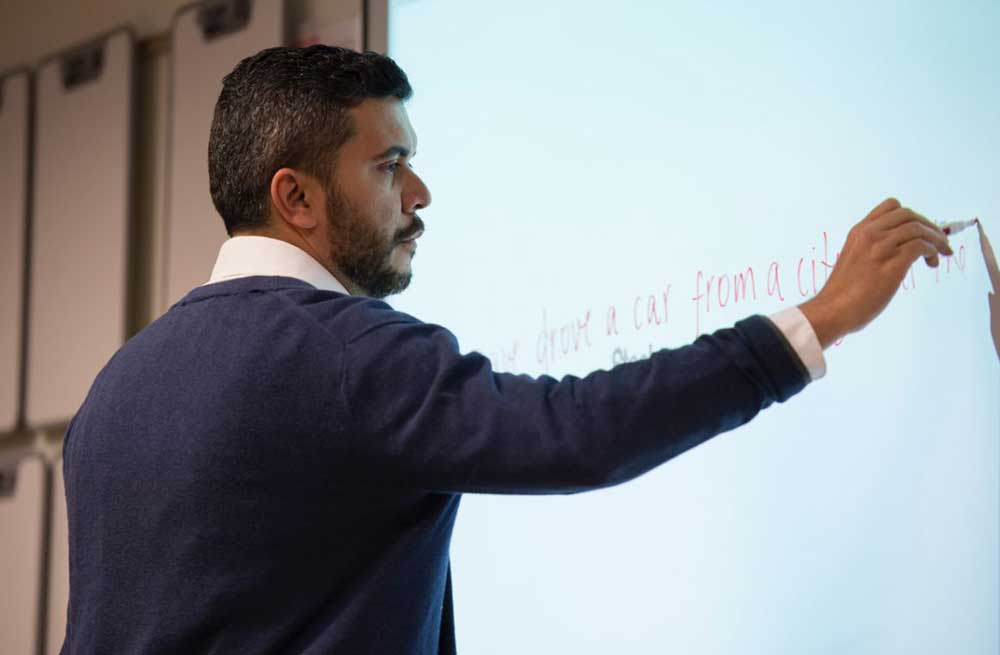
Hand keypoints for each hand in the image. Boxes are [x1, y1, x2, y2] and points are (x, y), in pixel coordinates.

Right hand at [798, 198, 952, 347]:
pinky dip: (932, 251)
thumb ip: (870, 249)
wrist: (832, 310)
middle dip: (929, 225)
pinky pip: (920, 246)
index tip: (920, 230)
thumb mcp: (853, 259)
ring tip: (941, 253)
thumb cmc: (841, 293)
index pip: (891, 207)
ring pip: (918, 228)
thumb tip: (895, 252)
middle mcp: (869, 234)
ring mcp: (880, 248)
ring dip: (936, 239)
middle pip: (909, 215)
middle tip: (939, 241)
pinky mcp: (891, 265)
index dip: (912, 216)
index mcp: (859, 231)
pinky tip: (931, 262)